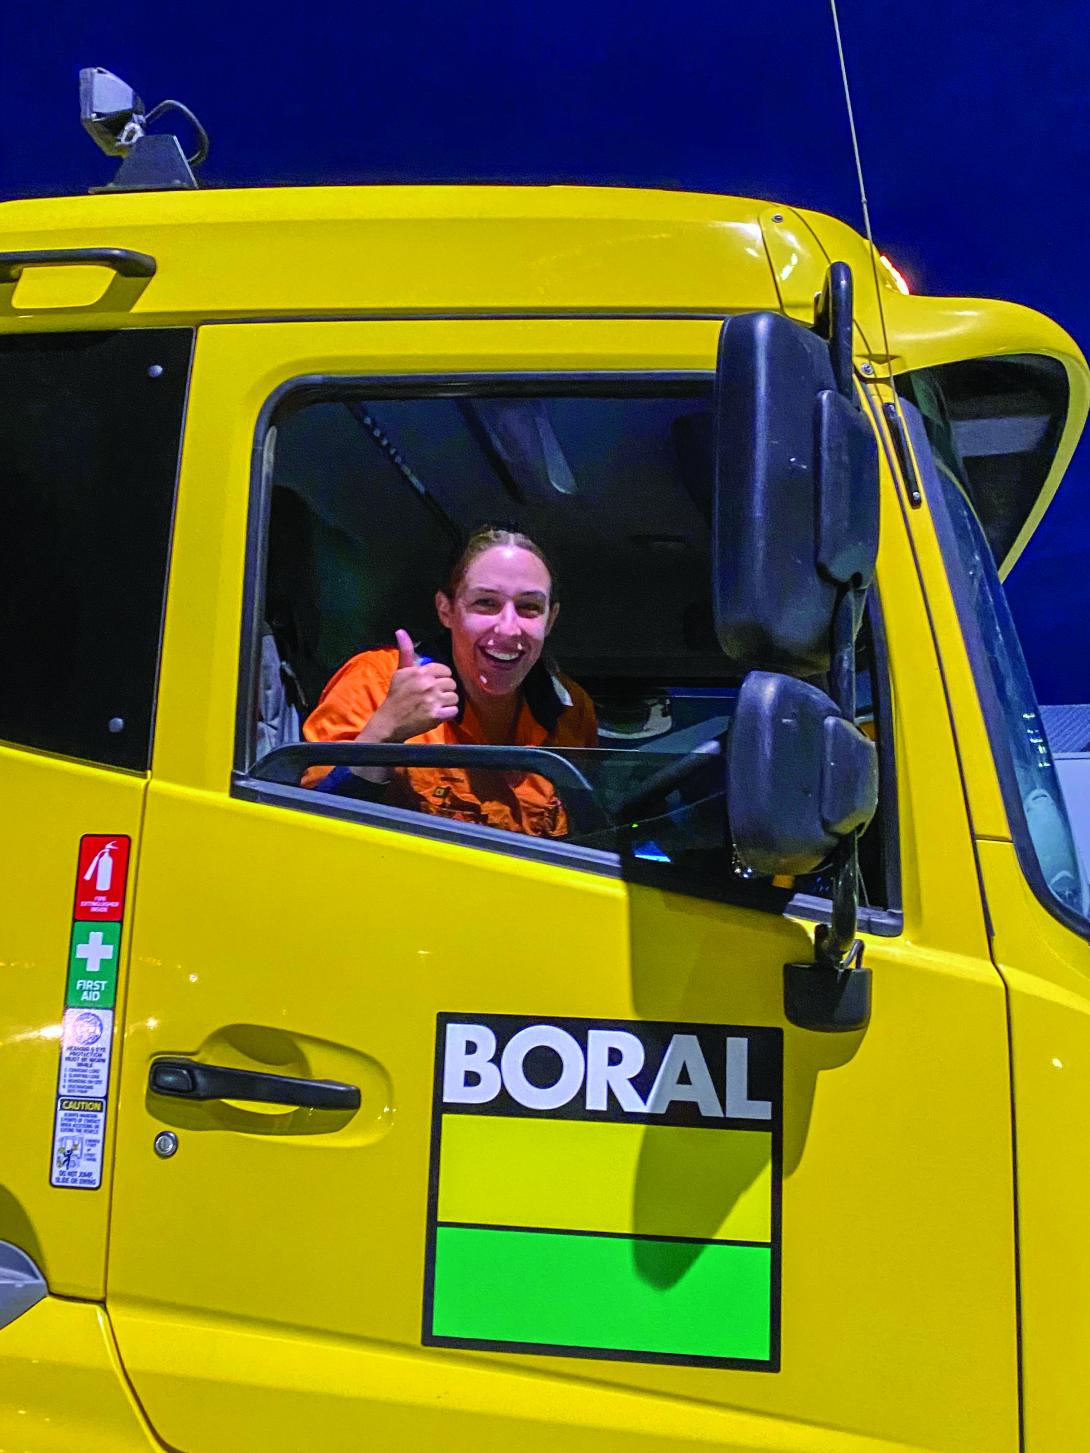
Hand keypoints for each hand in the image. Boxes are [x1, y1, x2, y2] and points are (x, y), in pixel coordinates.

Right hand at [361, 629, 458, 744]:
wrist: (390, 721)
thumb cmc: (396, 696)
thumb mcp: (400, 672)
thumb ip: (406, 652)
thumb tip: (401, 631)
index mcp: (420, 672)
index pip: (445, 670)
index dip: (441, 678)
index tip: (433, 685)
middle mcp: (428, 684)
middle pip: (452, 683)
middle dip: (445, 690)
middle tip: (434, 696)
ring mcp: (433, 700)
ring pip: (455, 697)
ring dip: (448, 702)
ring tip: (436, 705)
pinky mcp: (436, 715)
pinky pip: (454, 710)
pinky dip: (449, 713)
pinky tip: (439, 713)